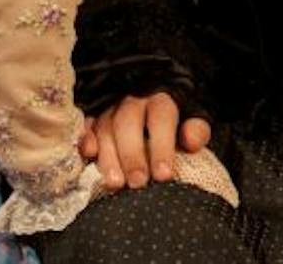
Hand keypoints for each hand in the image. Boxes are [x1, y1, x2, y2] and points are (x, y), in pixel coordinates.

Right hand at [77, 93, 211, 188]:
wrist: (158, 116)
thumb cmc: (178, 126)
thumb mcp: (193, 123)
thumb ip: (196, 131)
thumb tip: (191, 140)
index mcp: (161, 100)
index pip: (160, 117)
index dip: (161, 146)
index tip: (164, 175)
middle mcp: (133, 101)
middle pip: (127, 122)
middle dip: (132, 154)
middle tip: (138, 183)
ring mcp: (110, 110)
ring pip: (105, 128)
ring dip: (108, 156)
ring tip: (115, 183)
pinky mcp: (94, 121)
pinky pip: (86, 127)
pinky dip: (85, 140)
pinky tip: (89, 155)